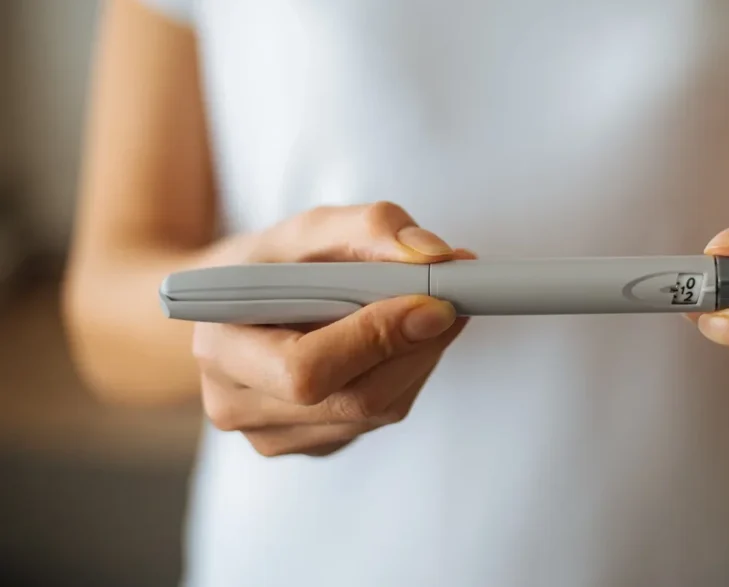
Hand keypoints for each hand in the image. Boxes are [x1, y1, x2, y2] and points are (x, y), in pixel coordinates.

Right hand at [193, 202, 470, 455]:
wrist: (242, 306)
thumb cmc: (275, 265)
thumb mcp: (312, 227)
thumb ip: (373, 227)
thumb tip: (434, 257)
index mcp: (219, 346)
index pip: (305, 370)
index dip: (376, 339)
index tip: (433, 303)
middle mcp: (235, 403)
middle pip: (354, 400)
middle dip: (416, 348)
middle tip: (454, 303)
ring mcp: (272, 436)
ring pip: (377, 412)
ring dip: (419, 359)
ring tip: (431, 312)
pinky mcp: (311, 445)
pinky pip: (377, 420)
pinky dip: (406, 375)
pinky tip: (402, 342)